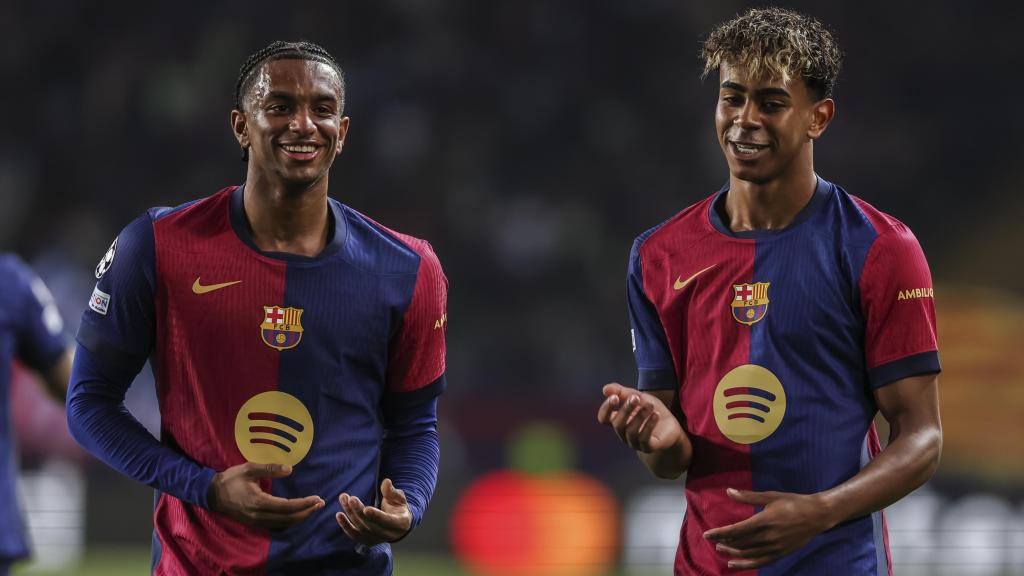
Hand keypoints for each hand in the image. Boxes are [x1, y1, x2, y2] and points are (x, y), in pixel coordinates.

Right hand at [208, 462, 324, 529]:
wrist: (212, 494)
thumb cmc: (231, 479)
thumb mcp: (250, 468)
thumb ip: (270, 469)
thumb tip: (290, 469)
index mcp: (258, 502)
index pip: (287, 507)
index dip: (304, 504)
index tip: (317, 498)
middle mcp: (258, 515)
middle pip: (288, 518)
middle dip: (306, 512)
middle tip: (321, 504)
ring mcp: (256, 521)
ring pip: (283, 524)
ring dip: (300, 517)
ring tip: (313, 508)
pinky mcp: (254, 522)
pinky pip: (276, 525)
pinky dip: (289, 520)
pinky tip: (297, 513)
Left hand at [337, 478, 412, 544]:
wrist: (398, 526)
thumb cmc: (399, 508)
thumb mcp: (400, 499)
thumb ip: (392, 492)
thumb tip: (386, 482)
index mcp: (398, 523)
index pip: (386, 521)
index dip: (376, 516)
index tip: (366, 509)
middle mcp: (386, 534)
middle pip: (370, 525)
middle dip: (359, 511)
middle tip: (351, 498)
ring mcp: (375, 539)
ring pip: (360, 528)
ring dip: (350, 513)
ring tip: (343, 498)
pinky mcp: (366, 540)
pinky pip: (353, 534)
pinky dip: (345, 525)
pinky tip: (339, 515)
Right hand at [596, 383, 683, 452]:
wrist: (670, 424)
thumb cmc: (650, 409)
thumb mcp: (637, 396)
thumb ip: (622, 392)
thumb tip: (605, 389)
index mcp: (618, 420)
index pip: (603, 418)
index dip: (606, 409)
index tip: (615, 397)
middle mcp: (623, 433)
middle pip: (617, 424)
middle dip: (626, 409)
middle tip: (636, 397)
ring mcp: (634, 442)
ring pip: (631, 431)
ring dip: (640, 416)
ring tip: (650, 405)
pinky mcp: (648, 447)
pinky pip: (644, 439)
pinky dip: (650, 425)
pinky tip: (656, 415)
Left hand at [703, 488, 832, 569]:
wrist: (817, 515)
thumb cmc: (793, 502)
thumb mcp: (770, 496)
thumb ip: (748, 496)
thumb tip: (728, 491)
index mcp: (764, 520)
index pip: (736, 530)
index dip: (720, 533)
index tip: (707, 534)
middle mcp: (768, 536)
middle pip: (740, 543)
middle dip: (724, 542)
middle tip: (712, 540)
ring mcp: (775, 547)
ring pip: (748, 554)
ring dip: (733, 553)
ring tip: (721, 550)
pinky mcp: (781, 553)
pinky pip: (760, 561)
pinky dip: (746, 564)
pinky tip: (735, 564)